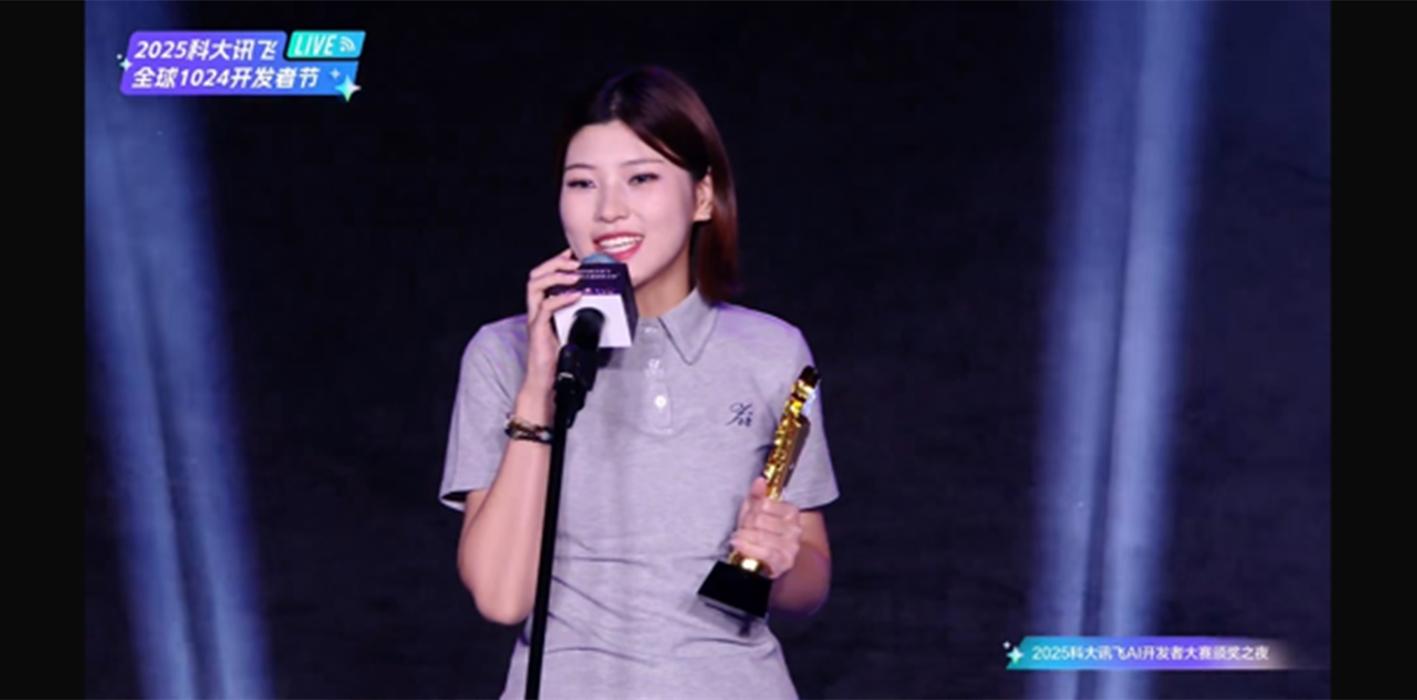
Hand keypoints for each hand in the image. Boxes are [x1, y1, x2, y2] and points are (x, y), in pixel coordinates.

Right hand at [521, 247, 581, 399]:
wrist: (545, 381)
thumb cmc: (557, 358)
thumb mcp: (571, 331)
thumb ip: (578, 316)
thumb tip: (599, 304)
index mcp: (542, 308)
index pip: (542, 276)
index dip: (555, 262)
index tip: (572, 253)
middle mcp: (535, 310)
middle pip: (535, 275)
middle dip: (554, 263)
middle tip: (574, 261)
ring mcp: (534, 319)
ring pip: (535, 286)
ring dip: (556, 275)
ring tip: (575, 274)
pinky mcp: (537, 330)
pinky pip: (546, 307)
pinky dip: (561, 297)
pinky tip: (576, 295)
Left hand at [729, 477, 803, 579]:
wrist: (777, 561)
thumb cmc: (764, 533)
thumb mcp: (758, 513)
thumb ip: (757, 496)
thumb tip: (759, 480)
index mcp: (791, 512)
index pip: (763, 504)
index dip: (750, 509)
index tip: (747, 515)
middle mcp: (795, 529)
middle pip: (759, 519)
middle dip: (746, 524)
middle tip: (742, 528)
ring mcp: (791, 546)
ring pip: (759, 535)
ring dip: (744, 537)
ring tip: (739, 537)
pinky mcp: (784, 562)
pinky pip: (763, 552)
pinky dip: (747, 548)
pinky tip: (738, 544)